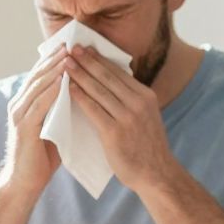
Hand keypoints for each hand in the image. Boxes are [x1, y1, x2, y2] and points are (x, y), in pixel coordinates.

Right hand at [0, 45, 66, 199]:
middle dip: (55, 58)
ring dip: (53, 70)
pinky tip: (63, 81)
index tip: (73, 46)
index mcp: (27, 103)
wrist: (25, 184)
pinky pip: (38, 105)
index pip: (42, 75)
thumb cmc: (42, 159)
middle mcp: (20, 104)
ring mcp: (19, 115)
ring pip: (37, 85)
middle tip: (71, 43)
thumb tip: (85, 95)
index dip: (56, 59)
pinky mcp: (23, 127)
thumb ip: (64, 110)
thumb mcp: (57, 127)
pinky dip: (50, 91)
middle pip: (38, 74)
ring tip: (69, 57)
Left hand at [64, 46, 175, 192]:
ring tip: (66, 64)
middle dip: (88, 61)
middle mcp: (138, 103)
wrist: (157, 175)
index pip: (119, 72)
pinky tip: (69, 88)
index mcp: (146, 96)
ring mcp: (127, 117)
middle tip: (72, 48)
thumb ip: (132, 102)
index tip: (86, 49)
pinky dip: (80, 97)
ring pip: (99, 90)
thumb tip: (113, 86)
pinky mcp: (115, 132)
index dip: (100, 59)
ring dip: (80, 75)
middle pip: (107, 77)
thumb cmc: (147, 149)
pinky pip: (94, 109)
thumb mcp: (147, 117)